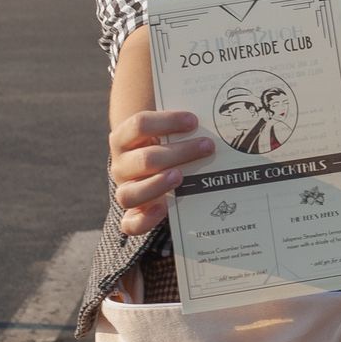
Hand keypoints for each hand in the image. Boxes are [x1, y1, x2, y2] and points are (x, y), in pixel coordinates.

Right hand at [108, 110, 214, 235]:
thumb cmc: (166, 146)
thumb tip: (219, 117)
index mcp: (125, 139)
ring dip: (156, 185)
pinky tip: (163, 209)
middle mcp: (121, 165)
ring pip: (129, 194)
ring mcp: (126, 190)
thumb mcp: (169, 133)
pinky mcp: (132, 215)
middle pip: (144, 159)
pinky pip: (130, 224)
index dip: (167, 121)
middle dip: (179, 152)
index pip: (139, 124)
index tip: (194, 120)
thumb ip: (184, 126)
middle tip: (208, 146)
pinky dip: (144, 220)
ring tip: (180, 176)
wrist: (151, 171)